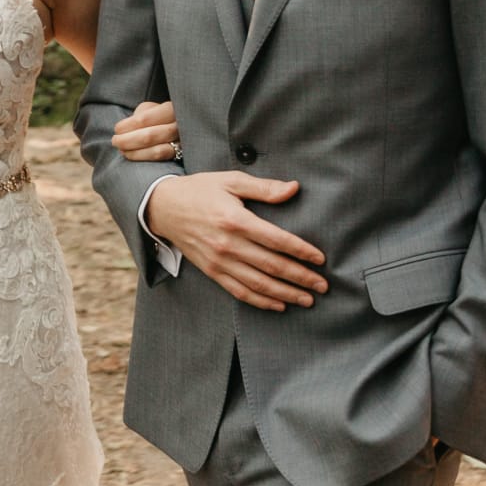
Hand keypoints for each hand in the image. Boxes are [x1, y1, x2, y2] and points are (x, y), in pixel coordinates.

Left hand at [114, 100, 180, 162]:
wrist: (179, 125)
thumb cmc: (159, 115)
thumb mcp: (150, 108)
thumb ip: (140, 115)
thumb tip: (124, 129)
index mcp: (171, 108)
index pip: (144, 119)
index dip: (127, 126)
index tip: (116, 129)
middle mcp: (180, 125)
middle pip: (150, 136)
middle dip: (127, 140)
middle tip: (115, 141)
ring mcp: (183, 141)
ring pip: (157, 151)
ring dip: (134, 152)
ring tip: (121, 149)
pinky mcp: (181, 154)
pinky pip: (161, 159)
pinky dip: (143, 158)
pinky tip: (131, 155)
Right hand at [146, 173, 327, 309]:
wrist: (162, 207)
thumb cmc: (199, 190)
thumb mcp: (230, 181)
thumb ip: (264, 188)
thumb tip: (294, 189)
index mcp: (235, 220)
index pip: (277, 240)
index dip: (302, 251)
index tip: (320, 259)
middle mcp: (228, 244)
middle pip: (272, 266)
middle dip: (301, 278)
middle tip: (323, 286)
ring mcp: (218, 261)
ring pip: (258, 283)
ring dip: (286, 294)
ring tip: (308, 299)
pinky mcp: (211, 270)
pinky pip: (238, 291)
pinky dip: (260, 301)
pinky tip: (278, 305)